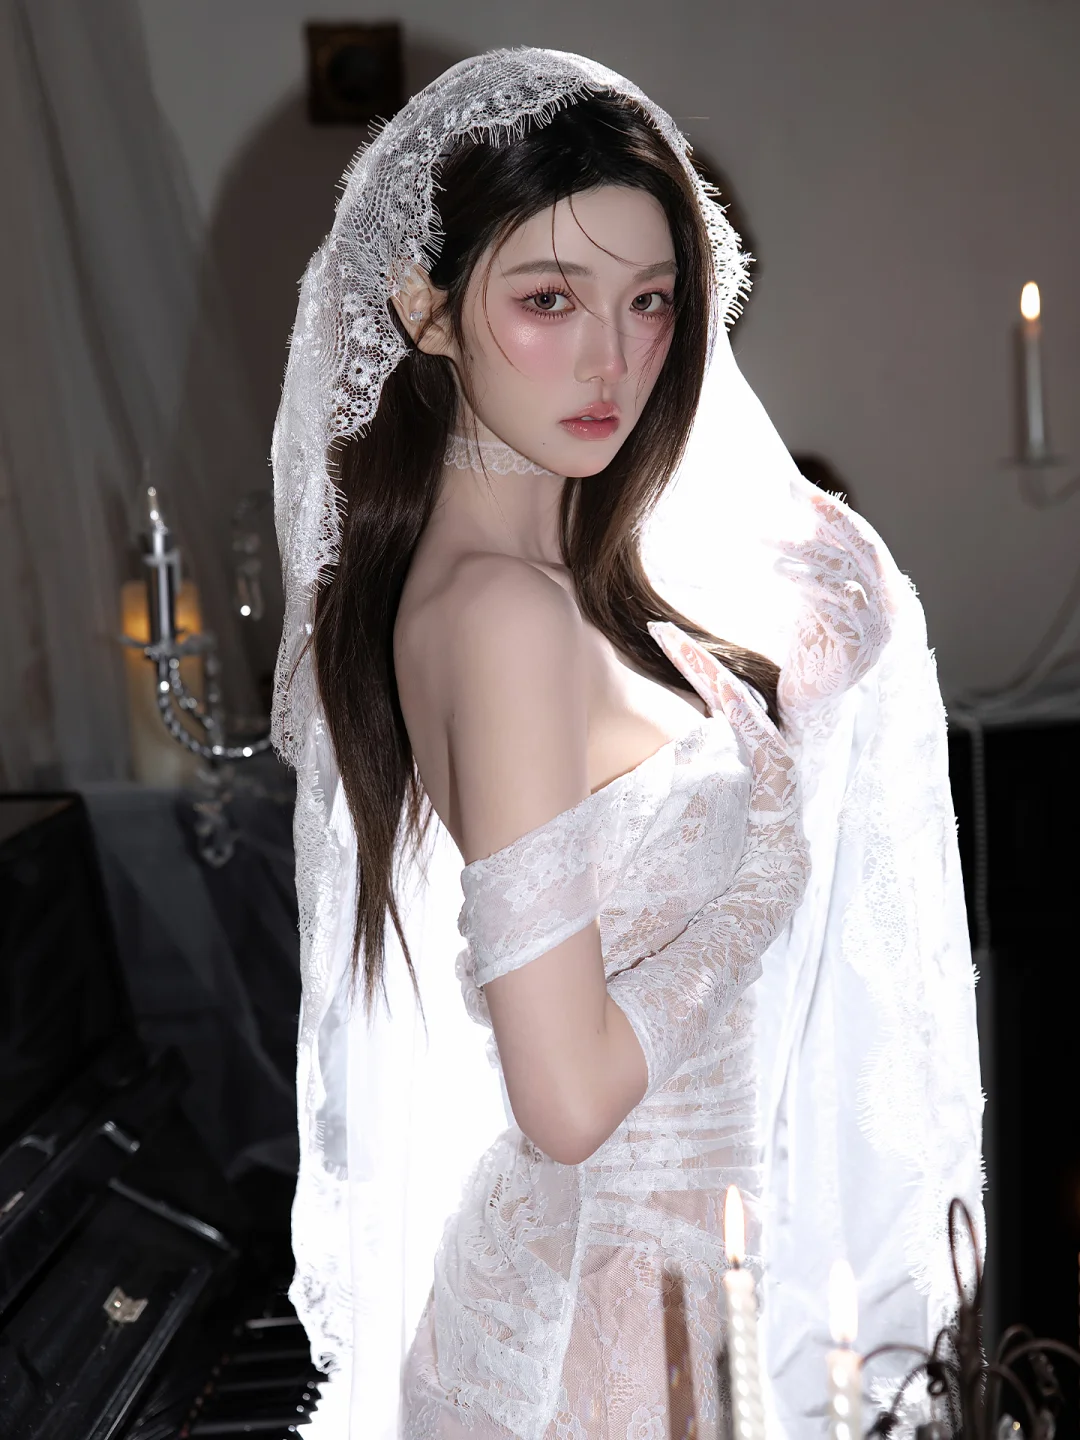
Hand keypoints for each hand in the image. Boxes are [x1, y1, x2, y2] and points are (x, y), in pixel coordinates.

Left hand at [775, 491, 893, 715]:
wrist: (811, 696)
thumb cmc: (813, 639)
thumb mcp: (817, 590)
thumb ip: (821, 555)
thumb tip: (807, 503)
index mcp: (883, 587)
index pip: (863, 538)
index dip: (832, 511)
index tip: (797, 486)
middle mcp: (889, 606)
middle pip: (863, 551)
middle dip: (826, 521)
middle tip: (791, 498)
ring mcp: (878, 631)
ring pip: (847, 578)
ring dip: (808, 554)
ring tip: (770, 545)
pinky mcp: (857, 653)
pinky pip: (836, 610)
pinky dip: (810, 586)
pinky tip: (783, 572)